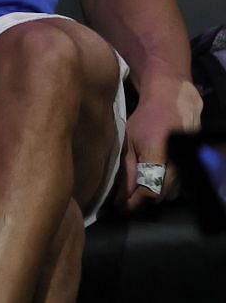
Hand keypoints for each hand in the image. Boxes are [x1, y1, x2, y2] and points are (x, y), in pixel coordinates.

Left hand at [118, 80, 202, 211]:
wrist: (174, 104)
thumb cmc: (147, 119)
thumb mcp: (130, 140)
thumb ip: (127, 169)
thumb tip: (120, 196)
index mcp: (159, 155)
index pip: (150, 190)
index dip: (134, 202)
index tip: (120, 206)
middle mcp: (178, 163)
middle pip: (160, 196)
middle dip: (141, 201)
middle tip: (124, 201)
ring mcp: (188, 166)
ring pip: (170, 194)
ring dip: (153, 196)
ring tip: (134, 192)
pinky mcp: (191, 167)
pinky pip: (177, 186)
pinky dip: (163, 189)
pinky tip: (149, 183)